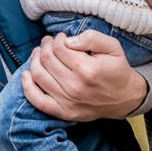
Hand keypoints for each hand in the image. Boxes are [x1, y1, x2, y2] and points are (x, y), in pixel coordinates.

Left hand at [21, 30, 147, 119]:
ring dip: (34, 60)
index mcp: (88, 69)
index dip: (57, 39)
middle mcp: (75, 87)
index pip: (59, 48)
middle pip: (46, 60)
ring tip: (40, 54)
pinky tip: (26, 74)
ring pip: (38, 75)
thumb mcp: (113, 46)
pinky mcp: (64, 112)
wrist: (125, 98)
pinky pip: (37, 100)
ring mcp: (68, 101)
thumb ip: (91, 38)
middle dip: (45, 46)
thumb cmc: (117, 70)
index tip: (62, 37)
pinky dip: (27, 86)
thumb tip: (68, 40)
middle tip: (49, 42)